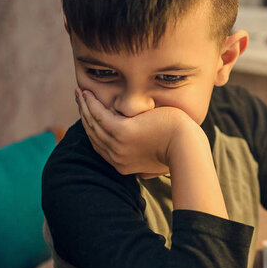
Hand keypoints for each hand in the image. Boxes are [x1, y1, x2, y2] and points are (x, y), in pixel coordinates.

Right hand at [76, 88, 195, 177]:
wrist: (187, 148)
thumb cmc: (179, 152)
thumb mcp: (159, 162)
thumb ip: (148, 165)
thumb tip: (145, 174)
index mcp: (123, 165)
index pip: (100, 145)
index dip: (92, 128)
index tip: (88, 114)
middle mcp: (116, 157)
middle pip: (94, 133)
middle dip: (84, 115)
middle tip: (79, 99)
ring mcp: (118, 145)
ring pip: (94, 123)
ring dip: (84, 106)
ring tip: (80, 93)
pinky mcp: (123, 132)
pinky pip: (101, 115)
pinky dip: (92, 104)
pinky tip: (87, 93)